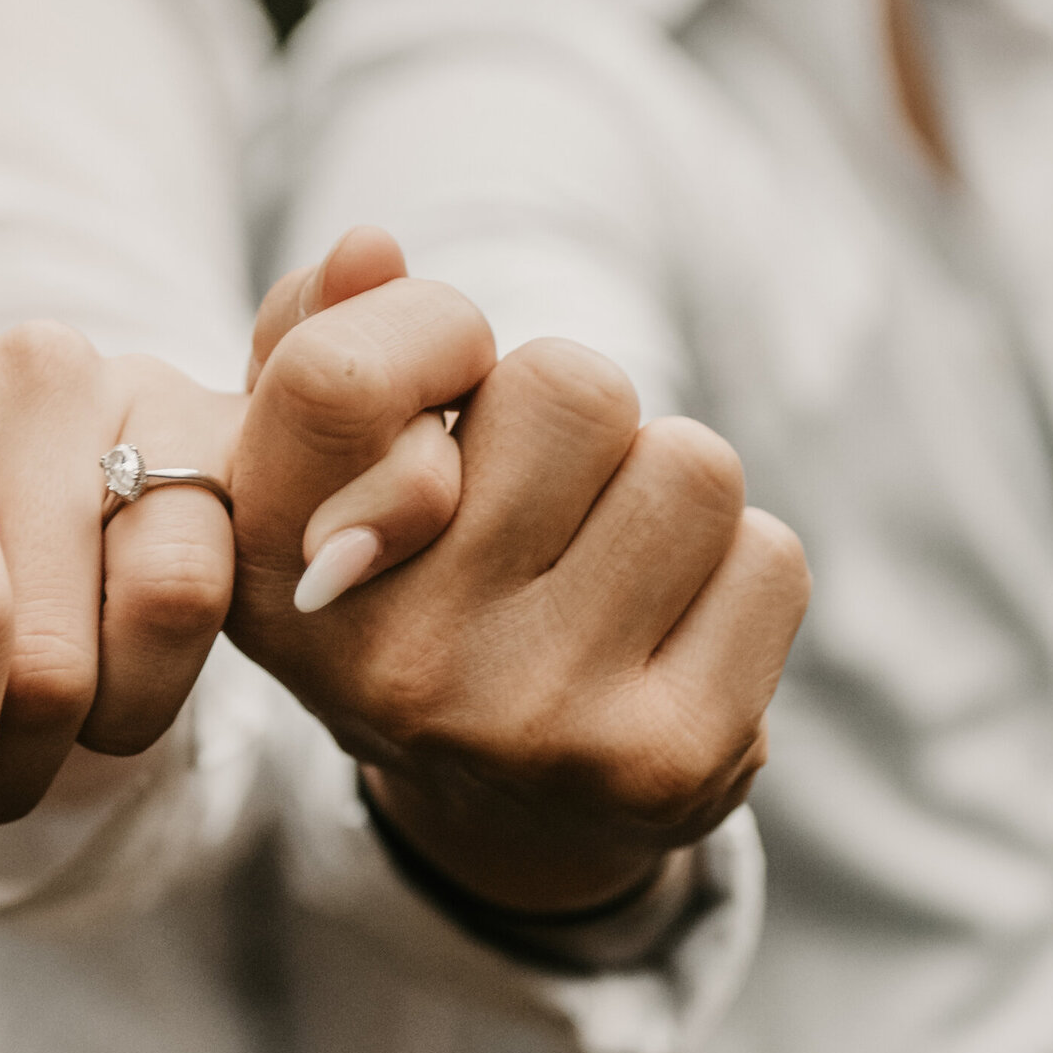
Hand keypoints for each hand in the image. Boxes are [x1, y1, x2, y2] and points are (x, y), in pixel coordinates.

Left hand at [0, 245, 477, 849]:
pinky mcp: (235, 434)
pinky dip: (165, 680)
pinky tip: (113, 680)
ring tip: (44, 735)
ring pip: (165, 607)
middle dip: (9, 761)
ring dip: (103, 728)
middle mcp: (29, 368)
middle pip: (51, 644)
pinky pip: (229, 591)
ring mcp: (148, 388)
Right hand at [235, 253, 810, 951]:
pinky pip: (770, 559)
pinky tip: (667, 630)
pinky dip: (736, 572)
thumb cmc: (418, 581)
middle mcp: (393, 665)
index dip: (429, 333)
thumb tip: (371, 247)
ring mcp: (534, 722)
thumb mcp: (329, 469)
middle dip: (579, 416)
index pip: (338, 376)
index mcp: (282, 579)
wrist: (506, 805)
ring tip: (606, 563)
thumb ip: (321, 336)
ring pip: (689, 463)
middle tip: (542, 503)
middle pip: (570, 384)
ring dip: (666, 487)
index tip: (445, 384)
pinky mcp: (667, 764)